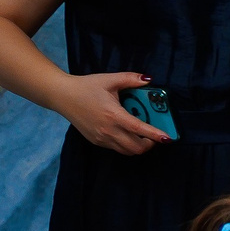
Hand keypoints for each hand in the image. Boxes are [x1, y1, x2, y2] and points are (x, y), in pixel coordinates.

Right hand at [56, 69, 171, 154]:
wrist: (62, 96)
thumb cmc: (86, 87)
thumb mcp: (110, 79)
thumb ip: (131, 79)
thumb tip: (148, 79)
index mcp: (113, 115)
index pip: (139, 129)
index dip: (155, 135)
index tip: (168, 138)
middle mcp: (108, 130)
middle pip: (135, 148)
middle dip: (150, 144)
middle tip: (155, 135)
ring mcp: (101, 138)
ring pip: (126, 151)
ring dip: (138, 146)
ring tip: (143, 135)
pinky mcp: (96, 141)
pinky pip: (116, 148)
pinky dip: (126, 145)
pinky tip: (127, 133)